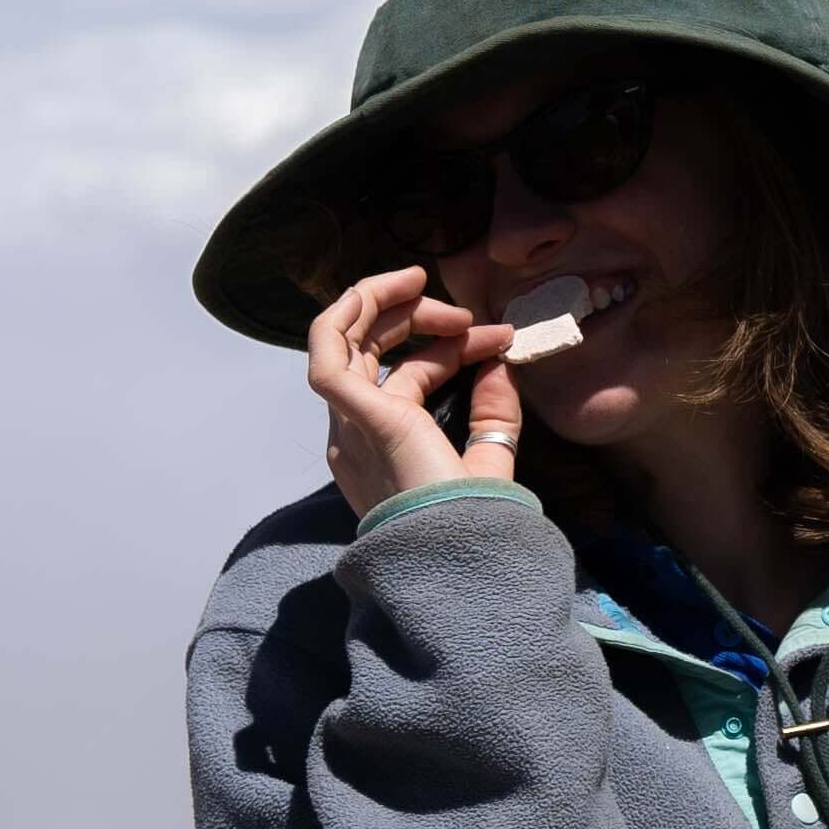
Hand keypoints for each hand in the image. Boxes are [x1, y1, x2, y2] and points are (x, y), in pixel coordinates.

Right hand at [306, 266, 519, 518]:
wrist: (460, 548)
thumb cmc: (473, 517)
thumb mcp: (489, 457)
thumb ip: (495, 412)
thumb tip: (500, 362)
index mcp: (382, 445)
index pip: (403, 377)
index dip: (448, 348)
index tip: (498, 338)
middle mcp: (356, 431)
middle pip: (366, 353)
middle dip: (411, 318)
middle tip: (463, 311)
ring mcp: (349, 422)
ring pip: (340, 341)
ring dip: (379, 302)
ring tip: (422, 280)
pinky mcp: (355, 412)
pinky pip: (328, 349)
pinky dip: (352, 310)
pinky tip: (395, 286)